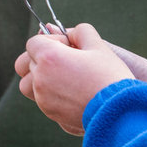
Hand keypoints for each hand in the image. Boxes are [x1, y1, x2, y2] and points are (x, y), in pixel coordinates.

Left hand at [14, 23, 132, 134]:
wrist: (120, 111)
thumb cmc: (109, 76)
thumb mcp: (98, 46)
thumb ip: (79, 32)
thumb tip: (67, 32)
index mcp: (49, 57)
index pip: (33, 42)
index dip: (50, 40)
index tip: (69, 46)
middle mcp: (41, 79)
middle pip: (26, 63)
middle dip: (41, 58)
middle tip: (64, 60)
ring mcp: (43, 99)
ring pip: (28, 85)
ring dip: (39, 78)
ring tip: (63, 77)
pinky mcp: (52, 114)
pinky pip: (42, 101)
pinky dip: (51, 94)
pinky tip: (73, 93)